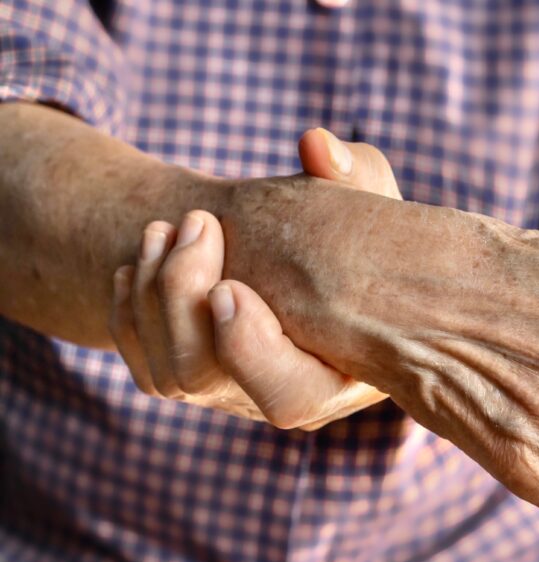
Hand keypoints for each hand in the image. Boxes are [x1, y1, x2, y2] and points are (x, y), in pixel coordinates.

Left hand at [107, 129, 395, 428]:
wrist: (317, 262)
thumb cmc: (356, 233)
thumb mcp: (368, 200)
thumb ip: (356, 173)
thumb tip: (315, 146)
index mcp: (346, 371)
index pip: (289, 398)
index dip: (247, 349)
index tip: (228, 284)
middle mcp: (289, 396)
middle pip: (206, 378)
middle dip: (181, 297)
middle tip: (197, 222)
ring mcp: (238, 395)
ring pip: (169, 375)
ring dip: (151, 295)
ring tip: (166, 228)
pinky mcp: (199, 384)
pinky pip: (146, 370)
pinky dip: (130, 315)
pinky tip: (140, 260)